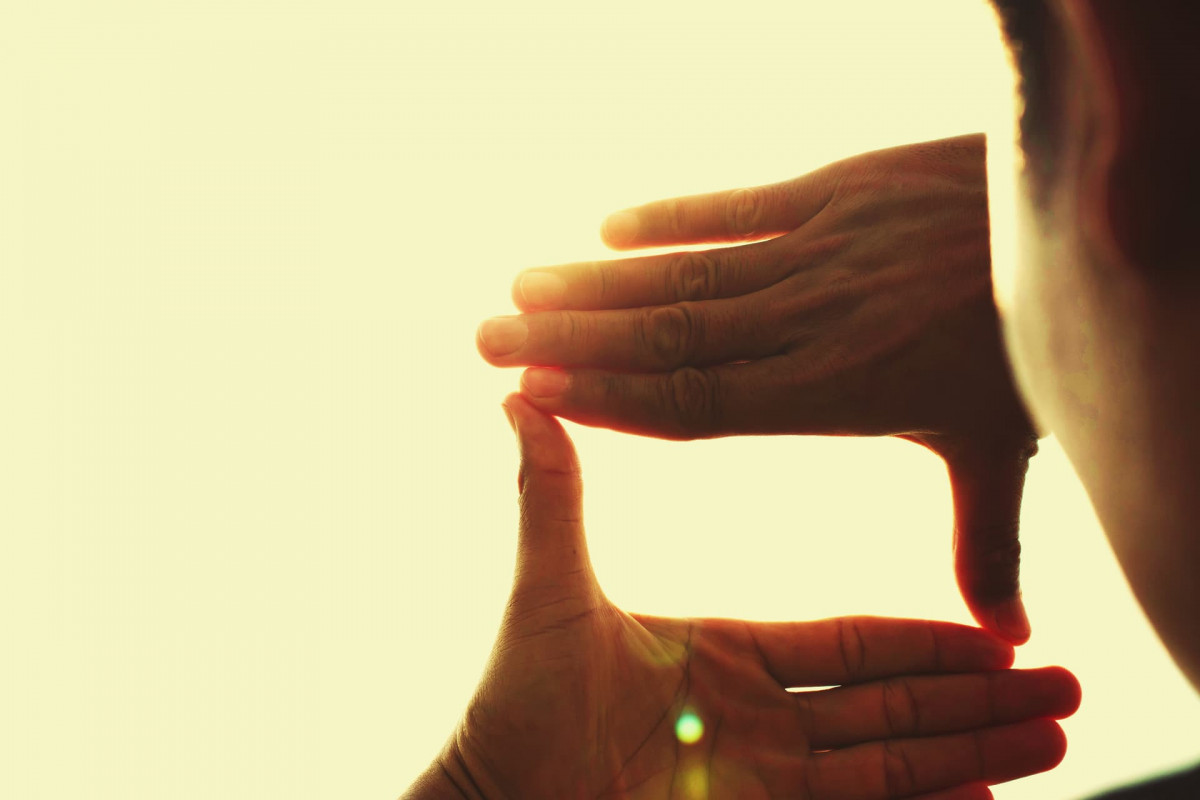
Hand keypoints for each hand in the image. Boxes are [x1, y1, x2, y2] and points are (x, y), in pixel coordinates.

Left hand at [404, 394, 1078, 799]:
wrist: (490, 796)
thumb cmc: (512, 700)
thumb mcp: (549, 587)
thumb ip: (552, 496)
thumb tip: (524, 400)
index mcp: (724, 656)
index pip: (846, 644)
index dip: (920, 641)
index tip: (992, 635)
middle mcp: (754, 718)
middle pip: (889, 704)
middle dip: (976, 700)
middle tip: (1061, 690)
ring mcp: (759, 777)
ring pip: (889, 760)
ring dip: (973, 751)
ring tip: (1055, 743)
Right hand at [476, 134, 1039, 643]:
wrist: (1063, 229)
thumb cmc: (1028, 350)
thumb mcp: (999, 449)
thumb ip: (985, 540)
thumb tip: (1007, 632)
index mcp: (833, 391)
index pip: (697, 402)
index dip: (610, 401)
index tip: (536, 393)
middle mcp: (806, 322)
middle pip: (668, 336)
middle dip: (570, 338)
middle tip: (487, 336)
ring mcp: (815, 252)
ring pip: (686, 273)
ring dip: (597, 280)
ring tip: (520, 285)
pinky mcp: (830, 191)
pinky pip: (735, 205)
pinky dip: (669, 215)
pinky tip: (606, 223)